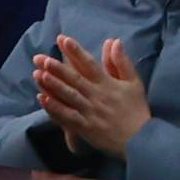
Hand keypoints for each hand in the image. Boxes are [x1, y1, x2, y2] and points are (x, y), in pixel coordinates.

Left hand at [32, 38, 153, 156]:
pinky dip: (54, 108)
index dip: (75, 51)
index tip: (63, 39)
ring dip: (53, 85)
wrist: (141, 140)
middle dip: (56, 67)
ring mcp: (89, 112)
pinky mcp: (85, 128)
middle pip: (74, 79)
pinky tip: (42, 99)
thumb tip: (114, 41)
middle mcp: (96, 96)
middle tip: (40, 58)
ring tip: (38, 74)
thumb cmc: (137, 110)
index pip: (89, 63)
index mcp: (107, 84)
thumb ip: (122, 62)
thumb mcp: (134, 83)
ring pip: (68, 96)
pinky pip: (67, 116)